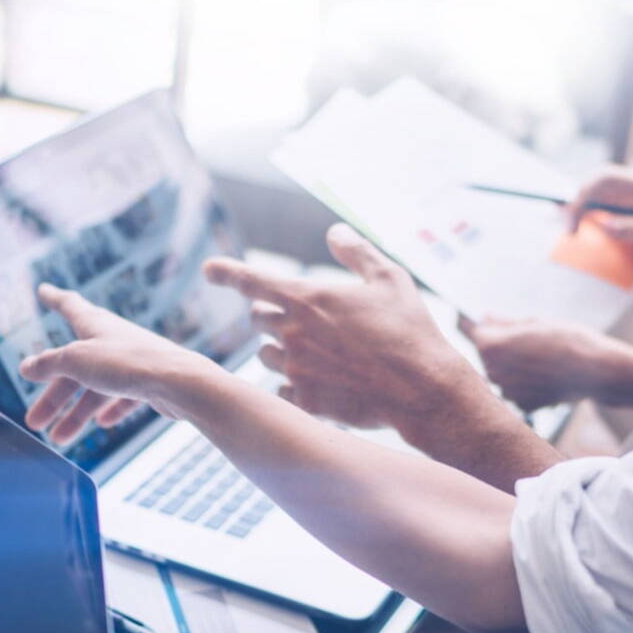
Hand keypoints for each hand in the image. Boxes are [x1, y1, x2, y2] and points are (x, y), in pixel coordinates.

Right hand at [21, 285, 220, 442]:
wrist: (179, 383)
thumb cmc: (127, 363)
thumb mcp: (77, 361)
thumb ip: (50, 364)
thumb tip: (26, 367)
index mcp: (96, 325)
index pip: (70, 306)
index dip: (55, 299)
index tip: (44, 290)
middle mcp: (113, 340)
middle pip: (74, 368)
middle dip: (54, 397)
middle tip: (33, 422)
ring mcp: (131, 363)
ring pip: (96, 389)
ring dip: (75, 414)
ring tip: (58, 439)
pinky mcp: (149, 384)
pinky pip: (124, 397)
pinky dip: (110, 410)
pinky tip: (102, 424)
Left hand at [204, 224, 477, 428]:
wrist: (422, 391)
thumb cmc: (410, 330)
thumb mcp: (390, 279)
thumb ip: (357, 252)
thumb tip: (335, 231)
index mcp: (307, 298)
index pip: (251, 280)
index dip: (227, 273)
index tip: (209, 270)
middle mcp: (292, 332)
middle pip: (258, 319)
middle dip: (274, 316)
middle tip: (308, 323)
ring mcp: (294, 369)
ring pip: (265, 355)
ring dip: (282, 351)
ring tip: (321, 354)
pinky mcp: (303, 401)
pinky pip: (280, 389)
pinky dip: (294, 384)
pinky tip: (324, 383)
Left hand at [461, 314, 632, 410]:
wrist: (596, 370)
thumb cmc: (569, 340)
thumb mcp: (535, 322)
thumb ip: (504, 322)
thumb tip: (485, 316)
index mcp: (492, 346)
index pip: (474, 333)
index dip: (482, 326)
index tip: (486, 322)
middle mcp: (494, 371)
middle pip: (487, 355)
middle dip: (500, 347)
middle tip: (527, 340)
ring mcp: (507, 391)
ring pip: (502, 374)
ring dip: (512, 366)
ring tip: (540, 357)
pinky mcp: (523, 405)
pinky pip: (516, 390)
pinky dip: (526, 384)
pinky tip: (546, 375)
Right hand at [570, 166, 632, 279]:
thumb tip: (603, 224)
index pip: (604, 179)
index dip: (581, 198)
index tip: (574, 228)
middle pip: (598, 183)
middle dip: (576, 202)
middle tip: (568, 232)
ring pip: (601, 194)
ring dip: (582, 210)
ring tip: (572, 233)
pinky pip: (609, 208)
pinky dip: (593, 219)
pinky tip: (588, 235)